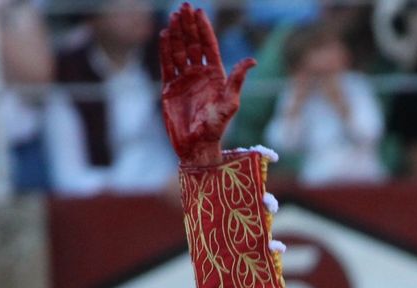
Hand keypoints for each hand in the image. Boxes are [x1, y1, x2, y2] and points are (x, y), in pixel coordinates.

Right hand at [159, 3, 254, 166]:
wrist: (196, 145)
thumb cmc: (217, 127)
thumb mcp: (230, 102)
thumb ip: (237, 79)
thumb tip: (252, 60)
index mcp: (215, 75)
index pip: (208, 46)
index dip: (203, 29)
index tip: (199, 11)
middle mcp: (199, 74)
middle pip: (192, 44)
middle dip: (188, 26)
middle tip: (183, 7)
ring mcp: (184, 80)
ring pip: (178, 51)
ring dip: (176, 33)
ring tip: (173, 16)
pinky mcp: (169, 87)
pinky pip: (167, 64)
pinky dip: (165, 49)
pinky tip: (165, 35)